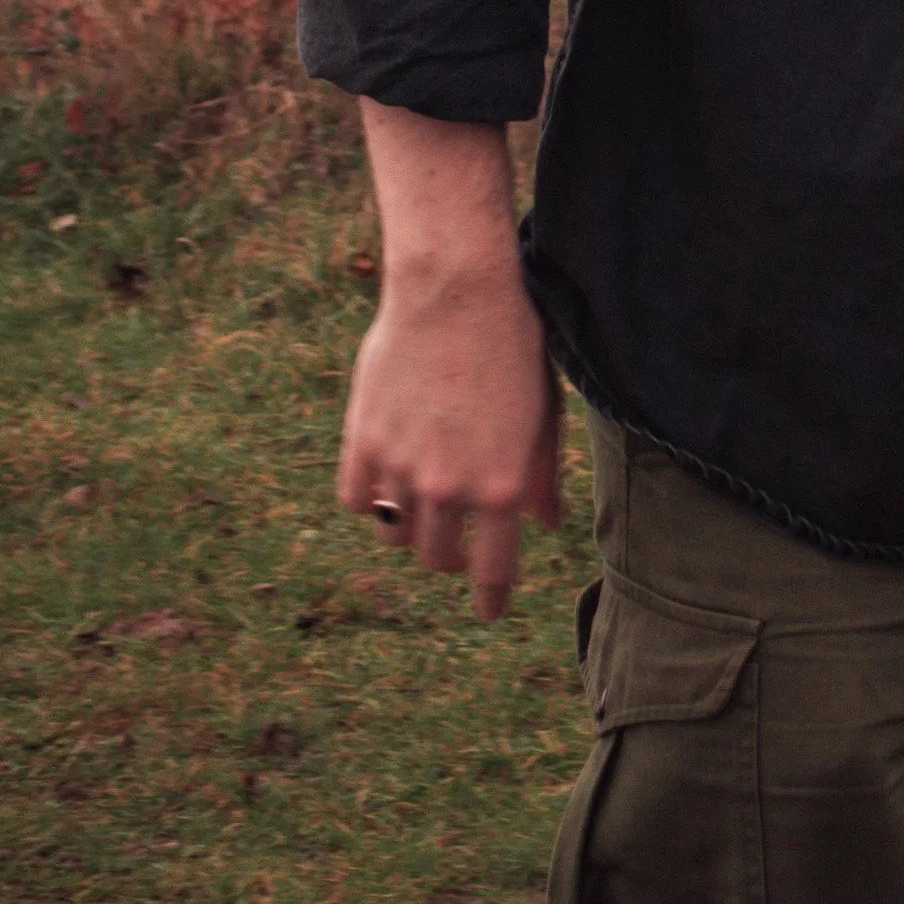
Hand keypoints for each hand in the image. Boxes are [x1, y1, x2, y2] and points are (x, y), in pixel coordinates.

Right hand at [336, 104, 561, 621]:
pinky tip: (382, 478)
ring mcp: (401, 469)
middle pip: (438, 558)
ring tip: (421, 503)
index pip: (493, 570)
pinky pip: (355, 499)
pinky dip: (368, 497)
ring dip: (409, 527)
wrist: (455, 291)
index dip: (491, 597)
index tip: (489, 611)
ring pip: (395, 533)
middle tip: (456, 541)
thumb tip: (548, 524)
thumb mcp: (542, 415)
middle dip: (449, 556)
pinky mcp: (363, 442)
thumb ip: (541, 476)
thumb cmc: (513, 346)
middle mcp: (450, 489)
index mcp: (502, 487)